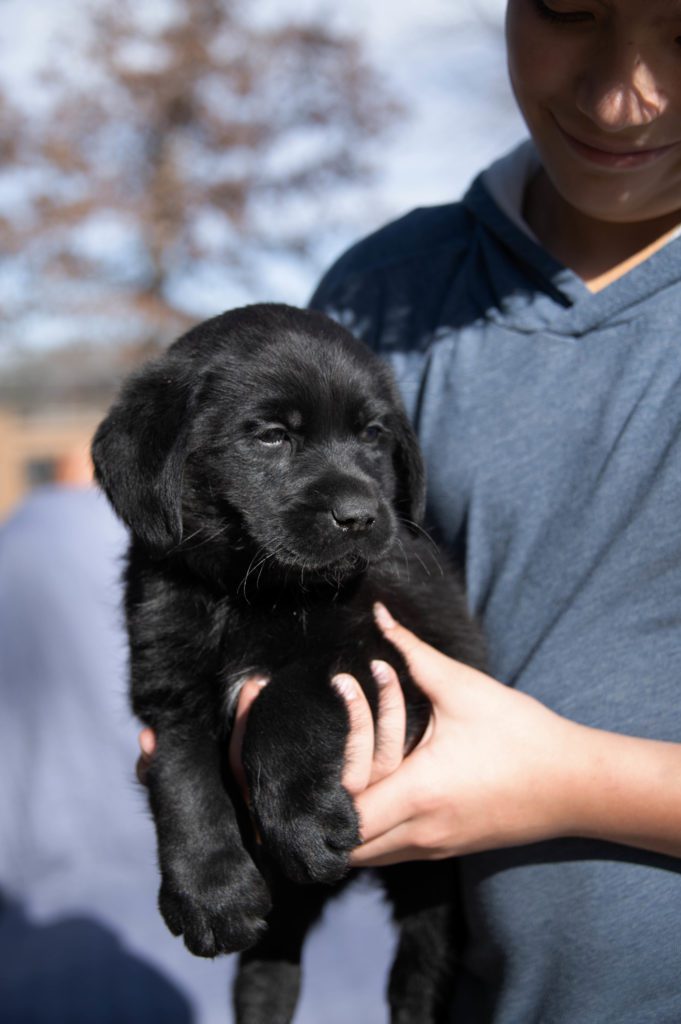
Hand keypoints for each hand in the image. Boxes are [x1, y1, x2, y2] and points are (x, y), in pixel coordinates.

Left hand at [344, 604, 582, 866]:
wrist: (575, 783)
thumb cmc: (521, 734)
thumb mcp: (463, 688)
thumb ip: (414, 652)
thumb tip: (379, 614)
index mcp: (420, 793)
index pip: (345, 813)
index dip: (329, 782)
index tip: (336, 741)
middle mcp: (421, 832)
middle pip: (347, 846)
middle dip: (332, 802)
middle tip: (338, 756)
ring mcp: (434, 848)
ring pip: (368, 853)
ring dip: (354, 815)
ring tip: (360, 766)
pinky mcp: (447, 849)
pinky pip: (393, 849)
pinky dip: (378, 825)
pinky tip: (387, 782)